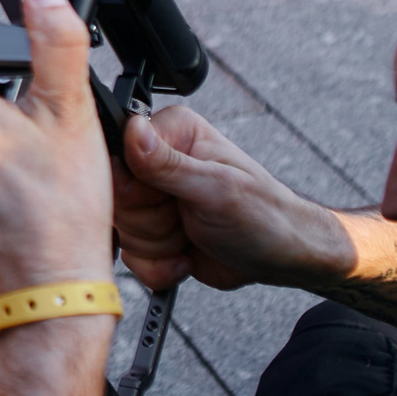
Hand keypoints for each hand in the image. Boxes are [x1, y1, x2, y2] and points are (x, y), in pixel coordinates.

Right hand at [114, 104, 351, 291]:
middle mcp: (154, 161)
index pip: (116, 154)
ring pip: (122, 229)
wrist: (281, 259)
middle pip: (115, 198)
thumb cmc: (265, 215)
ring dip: (160, 245)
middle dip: (152, 221)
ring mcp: (151, 199)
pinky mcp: (151, 231)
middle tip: (187, 217)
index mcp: (171, 133)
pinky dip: (159, 266)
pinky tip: (186, 256)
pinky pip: (130, 256)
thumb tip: (132, 129)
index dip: (134, 187)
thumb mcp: (216, 188)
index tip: (166, 198)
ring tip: (193, 234)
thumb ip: (168, 163)